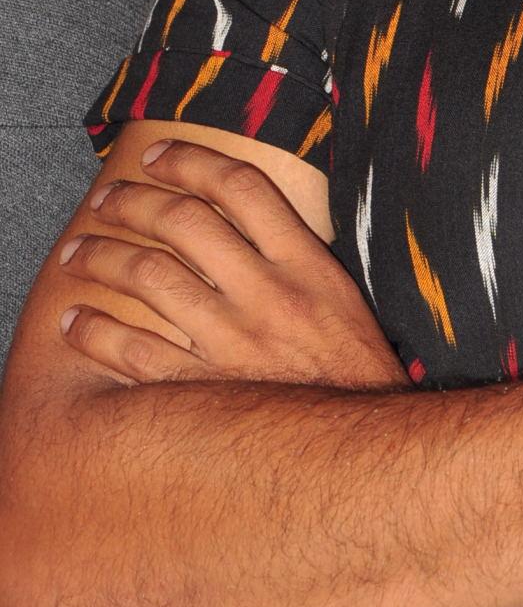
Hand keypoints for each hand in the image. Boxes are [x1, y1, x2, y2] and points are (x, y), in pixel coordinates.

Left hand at [58, 139, 409, 390]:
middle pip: (185, 221)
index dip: (191, 161)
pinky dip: (95, 332)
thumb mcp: (341, 298)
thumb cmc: (351, 372)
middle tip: (106, 199)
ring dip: (101, 257)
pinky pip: (134, 351)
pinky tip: (75, 322)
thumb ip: (297, 254)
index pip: (242, 187)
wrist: (364, 451)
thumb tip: (248, 214)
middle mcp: (268, 294)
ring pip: (150, 276)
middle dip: (134, 201)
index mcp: (307, 264)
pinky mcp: (205, 388)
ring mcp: (233, 341)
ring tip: (77, 251)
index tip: (157, 156)